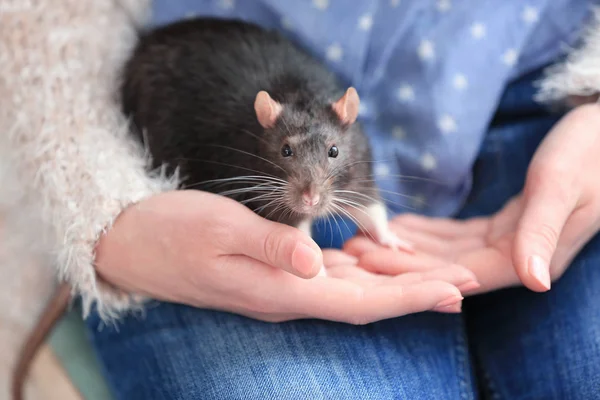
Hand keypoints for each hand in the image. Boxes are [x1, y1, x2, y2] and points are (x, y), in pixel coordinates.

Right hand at [94, 190, 476, 323]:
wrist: (132, 244)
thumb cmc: (171, 234)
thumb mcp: (218, 231)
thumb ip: (270, 246)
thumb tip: (316, 263)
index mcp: (280, 290)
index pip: (360, 301)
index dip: (410, 297)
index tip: (455, 290)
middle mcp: (287, 294)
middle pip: (365, 299)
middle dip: (416, 291)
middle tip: (466, 281)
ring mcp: (280, 286)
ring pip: (351, 289)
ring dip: (394, 283)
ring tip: (434, 272)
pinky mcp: (273, 272)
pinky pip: (329, 277)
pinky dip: (361, 270)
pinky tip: (377, 259)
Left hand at [345, 104, 599, 293]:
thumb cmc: (593, 150)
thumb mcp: (563, 185)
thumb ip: (543, 230)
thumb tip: (534, 281)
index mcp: (534, 256)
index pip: (461, 274)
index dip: (415, 272)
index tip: (371, 263)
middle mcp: (521, 256)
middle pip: (448, 267)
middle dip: (400, 261)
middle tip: (354, 251)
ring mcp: (514, 240)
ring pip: (450, 252)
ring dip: (409, 247)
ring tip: (367, 238)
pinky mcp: (509, 223)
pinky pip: (460, 235)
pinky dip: (430, 232)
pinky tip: (402, 228)